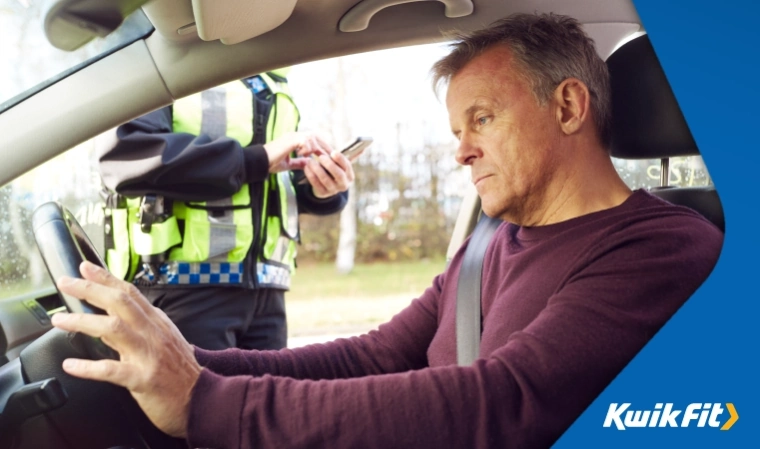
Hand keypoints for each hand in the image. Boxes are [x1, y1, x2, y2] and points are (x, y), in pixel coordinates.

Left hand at [51, 261, 200, 438]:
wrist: (201, 398)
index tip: (85, 267)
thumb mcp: (162, 340)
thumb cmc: (179, 372)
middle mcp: (153, 333)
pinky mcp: (143, 379)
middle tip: (66, 283)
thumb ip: (136, 328)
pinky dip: (88, 367)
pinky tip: (71, 365)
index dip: (106, 278)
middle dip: (90, 290)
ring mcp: (148, 355)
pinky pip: (111, 370)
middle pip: (120, 303)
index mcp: (157, 322)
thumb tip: (107, 317)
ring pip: (113, 329)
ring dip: (83, 322)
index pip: (130, 293)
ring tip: (60, 321)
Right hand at [263, 132, 331, 172]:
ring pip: (311, 138)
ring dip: (314, 149)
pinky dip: (306, 149)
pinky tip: (301, 154)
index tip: (328, 157)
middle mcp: (294, 135)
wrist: (260, 162)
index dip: (321, 147)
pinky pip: (305, 142)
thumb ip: (299, 162)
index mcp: (294, 140)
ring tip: (312, 157)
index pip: (312, 140)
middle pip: (315, 136)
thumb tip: (309, 164)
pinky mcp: (291, 139)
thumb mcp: (288, 164)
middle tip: (330, 156)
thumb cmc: (271, 163)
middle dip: (323, 146)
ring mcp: (292, 136)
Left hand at [303, 150, 354, 197]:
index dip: (340, 159)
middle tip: (321, 157)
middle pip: (338, 174)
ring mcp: (333, 190)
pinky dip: (310, 175)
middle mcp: (343, 184)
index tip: (333, 152)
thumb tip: (363, 149)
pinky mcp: (323, 194)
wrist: (325, 187)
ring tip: (310, 161)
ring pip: (325, 180)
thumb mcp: (341, 165)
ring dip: (317, 169)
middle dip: (330, 165)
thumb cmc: (334, 171)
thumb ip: (349, 156)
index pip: (347, 167)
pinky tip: (306, 167)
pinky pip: (316, 184)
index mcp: (349, 176)